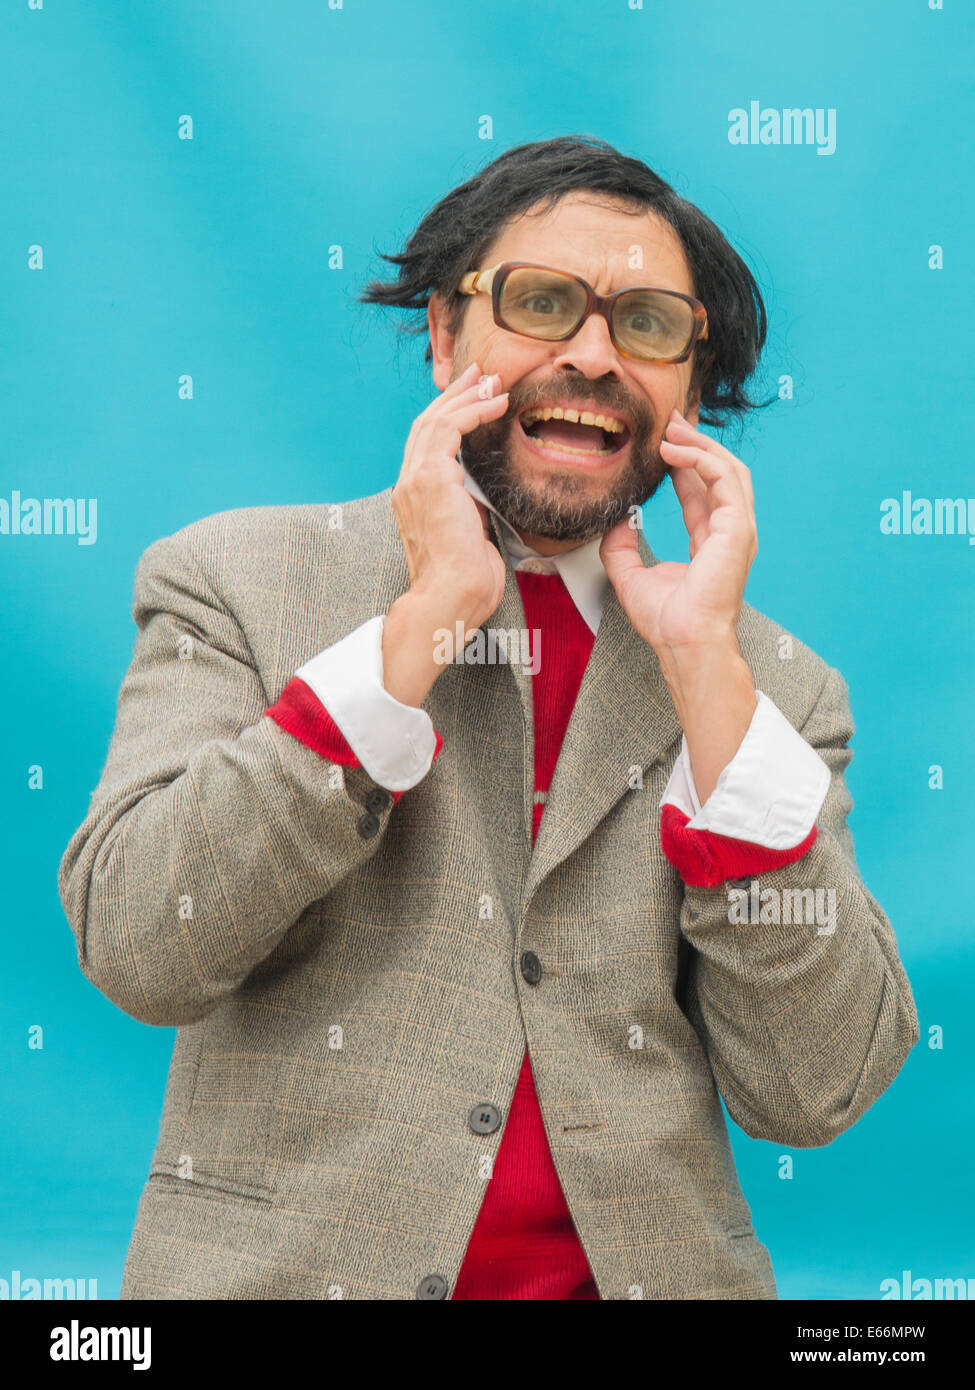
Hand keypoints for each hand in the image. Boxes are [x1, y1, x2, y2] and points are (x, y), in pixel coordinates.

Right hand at [383, 362, 509, 705]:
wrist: (451, 599)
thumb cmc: (466, 582)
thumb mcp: (472, 535)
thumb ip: (473, 509)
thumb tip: (488, 496)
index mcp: (414, 498)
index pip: (428, 444)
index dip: (451, 416)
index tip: (475, 399)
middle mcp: (408, 484)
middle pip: (428, 424)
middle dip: (456, 395)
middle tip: (481, 375)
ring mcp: (416, 480)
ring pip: (437, 420)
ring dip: (467, 396)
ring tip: (492, 381)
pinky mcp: (431, 479)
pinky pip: (451, 429)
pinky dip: (474, 410)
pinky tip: (496, 402)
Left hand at [599, 409, 757, 654]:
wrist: (683, 642)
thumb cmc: (666, 621)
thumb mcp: (629, 576)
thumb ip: (620, 546)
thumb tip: (615, 520)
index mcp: (710, 540)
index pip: (700, 489)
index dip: (684, 461)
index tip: (663, 440)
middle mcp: (729, 531)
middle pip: (719, 471)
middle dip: (695, 442)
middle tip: (669, 421)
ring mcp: (738, 529)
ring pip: (727, 468)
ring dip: (699, 444)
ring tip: (670, 429)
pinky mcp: (738, 528)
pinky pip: (723, 478)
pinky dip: (700, 458)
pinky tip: (672, 453)